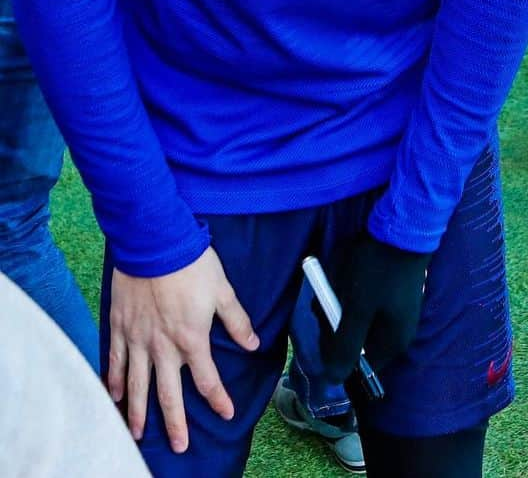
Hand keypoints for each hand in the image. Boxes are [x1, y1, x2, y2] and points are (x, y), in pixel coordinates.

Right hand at [107, 245, 258, 453]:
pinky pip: (115, 362)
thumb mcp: (223, 291)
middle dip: (174, 424)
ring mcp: (138, 340)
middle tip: (179, 446)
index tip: (226, 415)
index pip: (208, 379)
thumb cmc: (192, 264)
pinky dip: (113, 382)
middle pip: (168, 394)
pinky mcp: (120, 328)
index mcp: (192, 339)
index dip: (218, 400)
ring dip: (138, 412)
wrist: (154, 243)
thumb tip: (253, 344)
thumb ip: (237, 321)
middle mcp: (163, 347)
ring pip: (137, 386)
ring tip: (137, 435)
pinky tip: (112, 398)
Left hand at [322, 232, 430, 381]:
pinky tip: (349, 270)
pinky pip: (365, 301)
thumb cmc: (379, 270)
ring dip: (341, 301)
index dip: (336, 349)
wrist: (404, 225)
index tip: (327, 323)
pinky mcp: (392, 292)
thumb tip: (333, 380)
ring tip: (337, 277)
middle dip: (336, 320)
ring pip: (357, 318)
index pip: (357, 365)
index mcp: (392, 343)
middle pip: (356, 341)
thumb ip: (344, 346)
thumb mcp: (357, 309)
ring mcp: (396, 311)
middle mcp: (397, 332)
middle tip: (329, 295)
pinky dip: (352, 290)